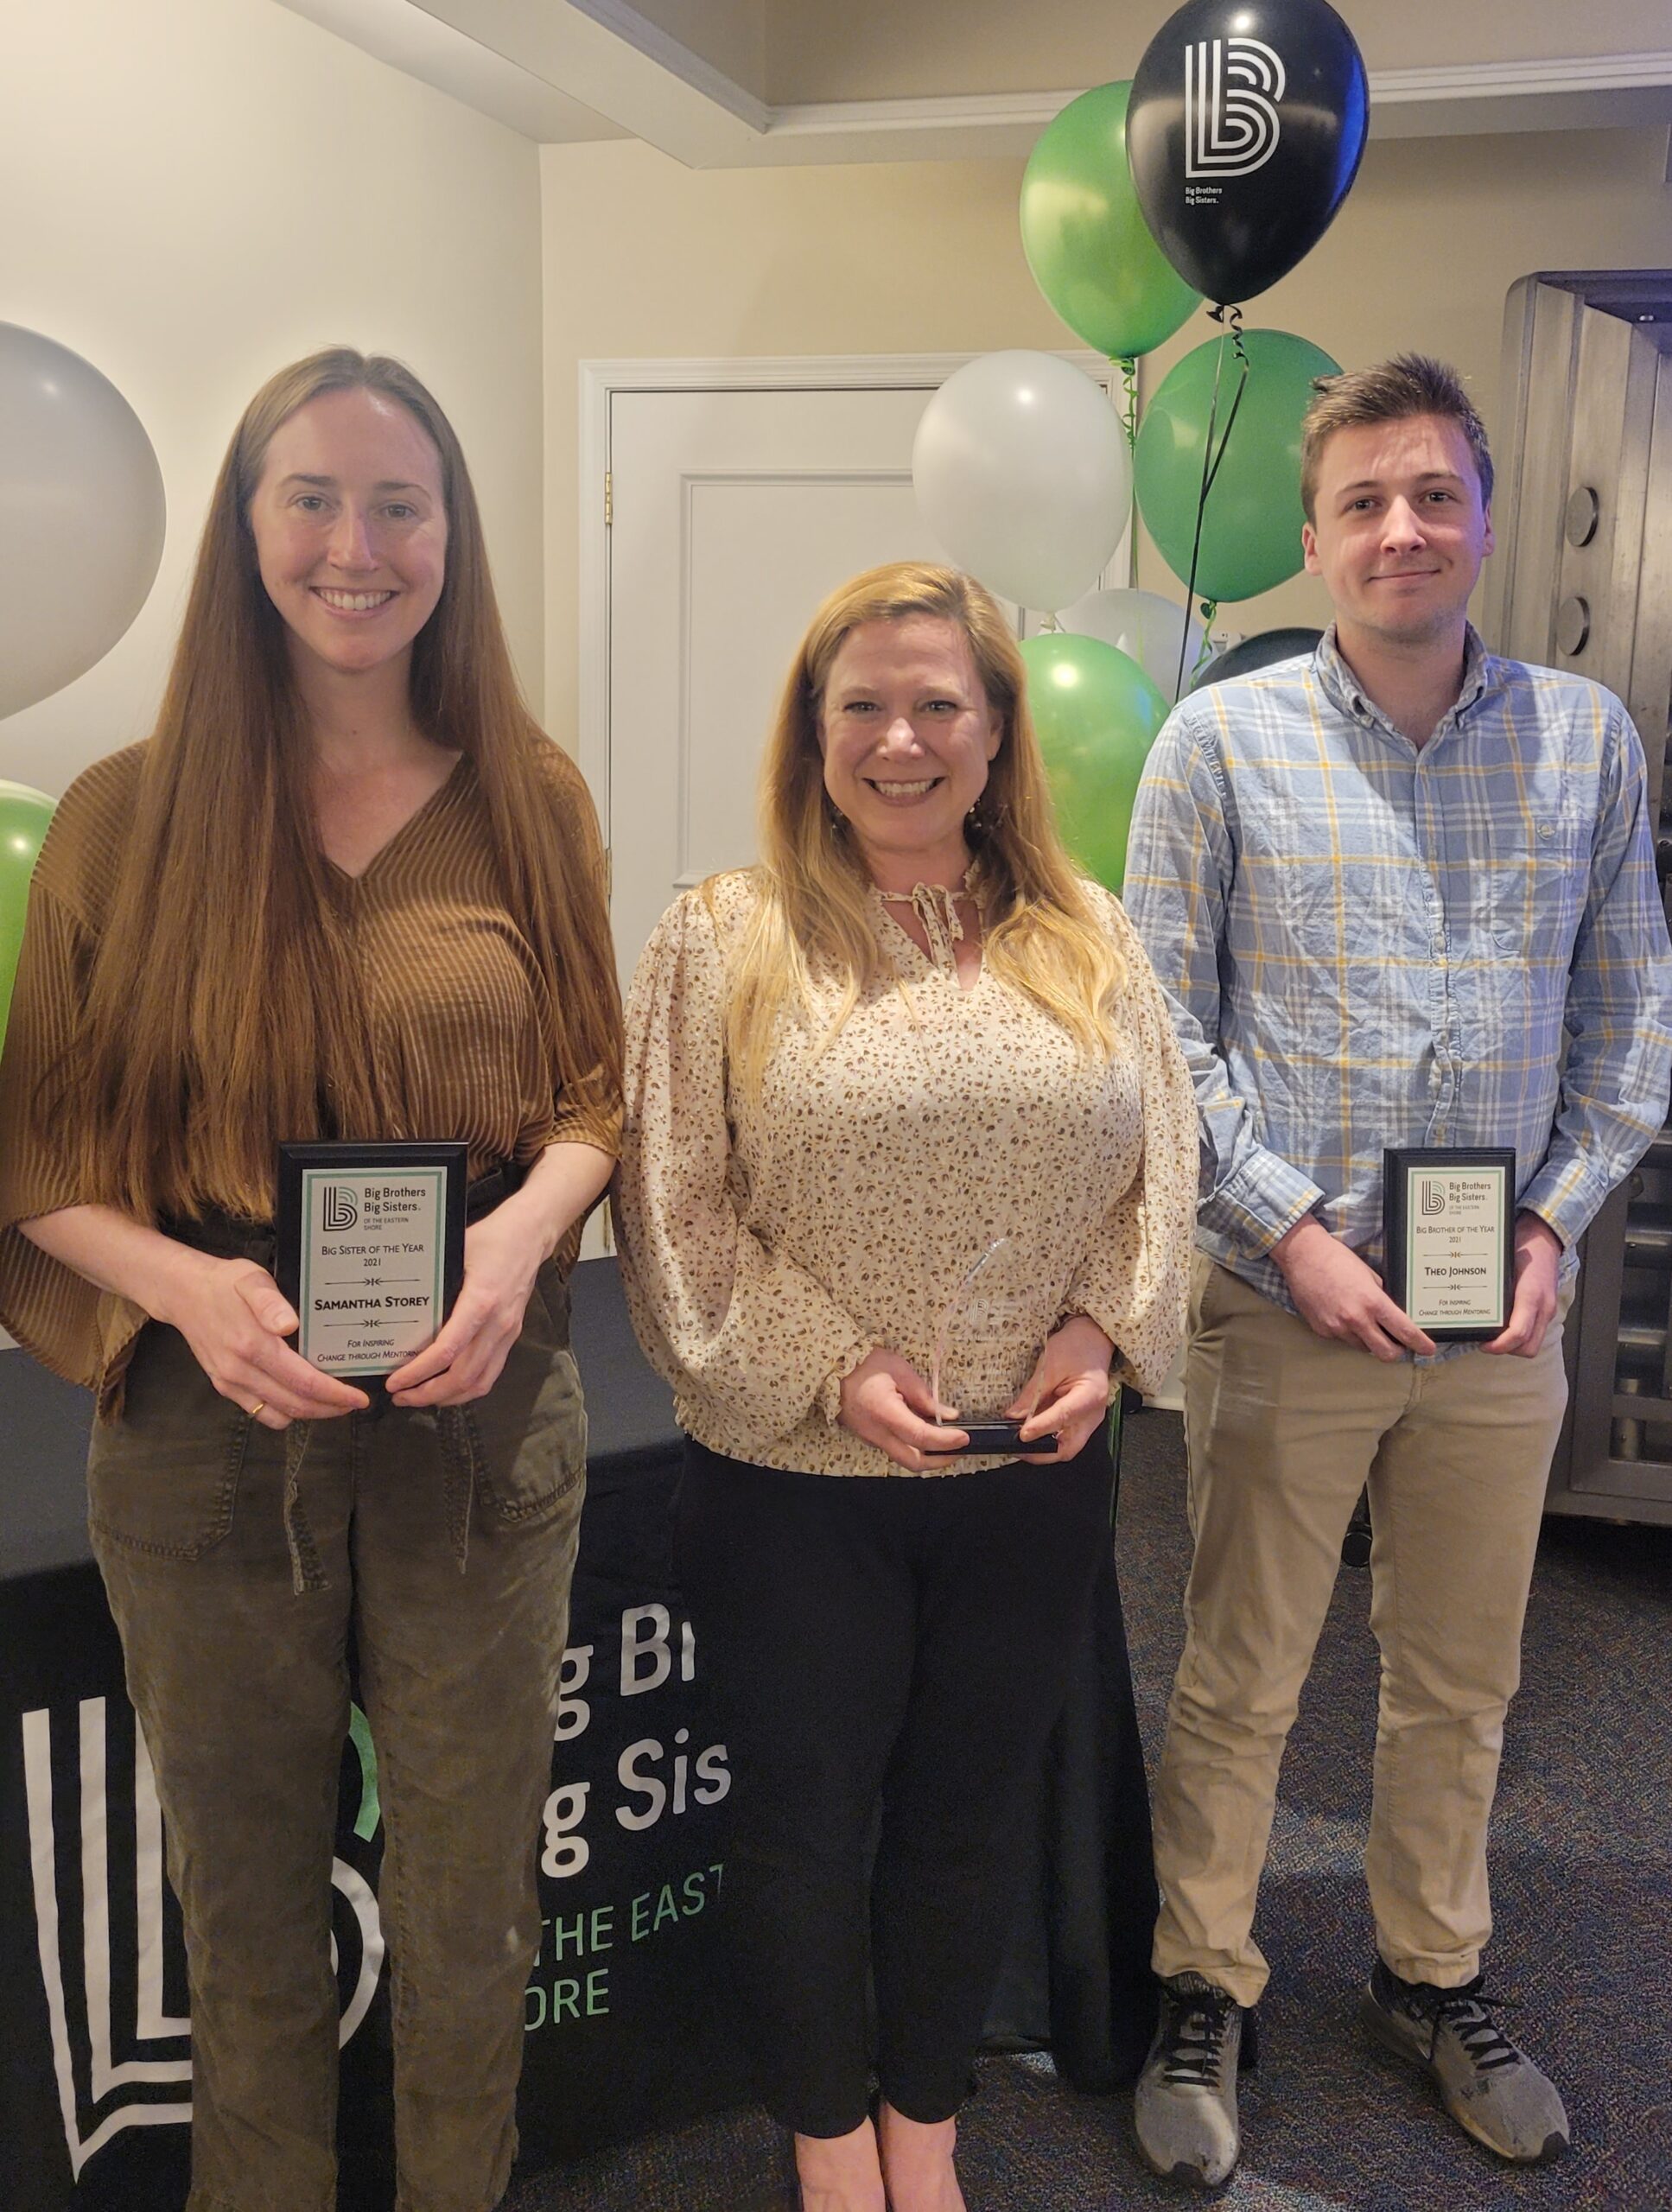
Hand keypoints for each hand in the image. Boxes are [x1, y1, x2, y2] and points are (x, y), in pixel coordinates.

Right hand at [158, 1251, 368, 1429]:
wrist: (183, 1293)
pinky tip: (299, 1398)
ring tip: (331, 1401)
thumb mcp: (252, 1280)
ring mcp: (230, 1382)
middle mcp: (240, 1370)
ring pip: (278, 1414)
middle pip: (295, 1404)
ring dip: (309, 1413)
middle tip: (353, 1403)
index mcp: (253, 1345)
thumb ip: (271, 1302)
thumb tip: (289, 1324)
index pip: (304, 1382)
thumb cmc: (225, 1283)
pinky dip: (284, 1412)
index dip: (335, 1395)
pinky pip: (259, 1412)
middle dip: (330, 1408)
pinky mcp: (223, 1386)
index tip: (359, 1398)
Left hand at [384, 1197, 551, 1407]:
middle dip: (429, 1393)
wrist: (531, 1235)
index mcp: (480, 1302)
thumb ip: (432, 1279)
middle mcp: (497, 1324)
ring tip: (421, 1397)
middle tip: (401, 1396)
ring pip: (480, 1382)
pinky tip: (448, 1387)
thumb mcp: (455, 1251)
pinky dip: (468, 1388)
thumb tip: (397, 1302)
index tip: (396, 1381)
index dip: (419, 1372)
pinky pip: (491, 1373)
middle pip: (463, 1376)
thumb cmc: (491, 1239)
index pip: (448, 1350)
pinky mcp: (512, 1335)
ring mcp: (507, 1333)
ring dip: (449, 1397)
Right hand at [838, 1347, 963, 1471]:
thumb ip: (924, 1396)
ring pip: (904, 1458)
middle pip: (913, 1462)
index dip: (946, 1441)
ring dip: (928, 1456)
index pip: (921, 1436)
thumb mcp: (900, 1370)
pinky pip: (895, 1449)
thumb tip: (948, 1415)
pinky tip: (923, 1435)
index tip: (964, 1438)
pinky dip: (914, 1448)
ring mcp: (871, 1438)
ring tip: (944, 1442)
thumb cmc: (865, 1364)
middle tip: (958, 1450)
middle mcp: (877, 1433)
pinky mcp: (869, 1437)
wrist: (832, 1368)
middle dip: (940, 1461)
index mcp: (885, 1413)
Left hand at [1005, 1315, 1115, 1461]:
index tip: (1022, 1435)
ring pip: (1066, 1446)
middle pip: (1068, 1448)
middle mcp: (1093, 1414)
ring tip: (1020, 1439)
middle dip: (1042, 1453)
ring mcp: (1089, 1420)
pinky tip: (1032, 1431)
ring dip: (1043, 1447)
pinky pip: (1065, 1437)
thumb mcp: (1049, 1365)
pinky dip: (1047, 1438)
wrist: (1093, 1340)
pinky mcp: (1082, 1420)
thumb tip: (1014, 1415)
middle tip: (1018, 1447)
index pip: (1063, 1417)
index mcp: (1089, 1396)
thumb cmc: (1077, 1347)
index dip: (1041, 1428)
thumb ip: (1032, 1394)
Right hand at [1272, 1214, 1436, 1361]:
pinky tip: (1340, 1313)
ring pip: (1362, 1347)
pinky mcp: (1321, 1330)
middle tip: (1397, 1344)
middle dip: (1395, 1351)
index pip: (1404, 1331)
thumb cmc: (1337, 1259)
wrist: (1302, 1256)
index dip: (1420, 1344)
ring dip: (1368, 1340)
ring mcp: (1337, 1328)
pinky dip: (1347, 1332)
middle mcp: (1356, 1319)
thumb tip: (1392, 1315)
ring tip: (1361, 1320)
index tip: (1428, 1349)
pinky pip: (1342, 1339)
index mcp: (1373, 1302)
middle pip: (1385, 1353)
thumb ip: (1381, 1298)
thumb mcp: (1369, 1276)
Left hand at [1482, 1212, 1561, 1357]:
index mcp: (1531, 1296)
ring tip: (1495, 1336)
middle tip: (1486, 1342)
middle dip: (1507, 1350)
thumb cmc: (1521, 1247)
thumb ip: (1492, 1286)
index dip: (1499, 1346)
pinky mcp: (1548, 1309)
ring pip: (1533, 1343)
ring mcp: (1548, 1310)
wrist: (1544, 1237)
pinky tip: (1505, 1326)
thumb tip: (1468, 1304)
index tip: (1483, 1345)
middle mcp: (1543, 1307)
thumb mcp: (1503, 1264)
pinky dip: (1521, 1336)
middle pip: (1528, 1347)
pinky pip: (1536, 1332)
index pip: (1518, 1333)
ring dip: (1514, 1345)